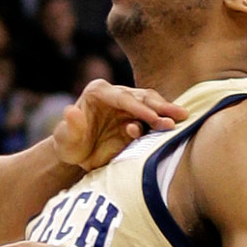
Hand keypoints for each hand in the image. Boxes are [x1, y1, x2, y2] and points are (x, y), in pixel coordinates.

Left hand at [49, 78, 186, 174]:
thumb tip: (71, 111)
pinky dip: (163, 121)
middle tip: (176, 118)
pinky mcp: (138, 116)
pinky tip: (175, 127)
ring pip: (152, 103)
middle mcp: (116, 93)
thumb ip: (70, 127)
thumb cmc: (69, 145)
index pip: (122, 98)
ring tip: (181, 120)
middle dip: (159, 107)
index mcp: (98, 91)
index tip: (153, 117)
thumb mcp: (64, 139)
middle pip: (141, 97)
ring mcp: (129, 104)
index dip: (139, 108)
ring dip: (166, 112)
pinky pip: (153, 117)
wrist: (78, 155)